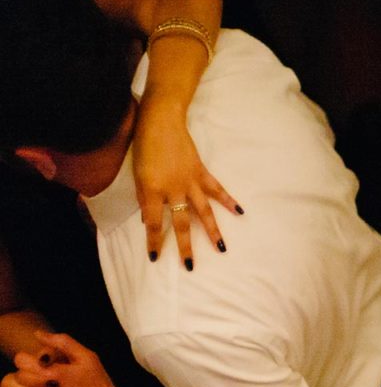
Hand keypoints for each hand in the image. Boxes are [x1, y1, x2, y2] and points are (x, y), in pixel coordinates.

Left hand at [2, 332, 128, 386]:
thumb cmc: (100, 386)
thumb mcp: (88, 358)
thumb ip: (63, 342)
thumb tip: (38, 334)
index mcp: (55, 376)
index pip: (20, 362)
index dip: (24, 361)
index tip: (31, 365)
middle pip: (10, 384)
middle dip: (17, 381)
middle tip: (28, 383)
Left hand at [132, 95, 240, 268]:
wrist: (160, 121)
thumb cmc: (142, 145)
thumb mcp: (136, 173)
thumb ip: (144, 196)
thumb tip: (148, 217)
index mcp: (152, 190)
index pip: (153, 222)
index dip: (154, 241)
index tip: (155, 257)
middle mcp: (173, 189)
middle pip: (181, 223)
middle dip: (184, 246)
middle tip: (190, 266)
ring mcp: (190, 181)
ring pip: (203, 211)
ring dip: (212, 231)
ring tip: (221, 248)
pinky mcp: (201, 172)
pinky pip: (216, 190)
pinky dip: (228, 201)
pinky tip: (239, 212)